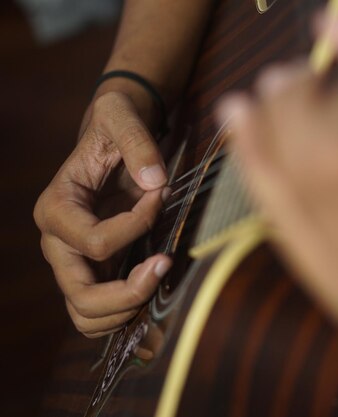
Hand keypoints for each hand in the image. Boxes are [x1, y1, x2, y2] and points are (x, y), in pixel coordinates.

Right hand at [34, 87, 171, 337]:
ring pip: (86, 315)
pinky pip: (98, 313)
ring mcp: (73, 261)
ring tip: (158, 280)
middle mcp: (57, 242)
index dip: (136, 226)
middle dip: (129, 291)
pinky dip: (123, 316)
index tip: (161, 195)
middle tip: (166, 265)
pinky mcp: (93, 270)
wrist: (113, 138)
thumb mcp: (122, 116)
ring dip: (125, 311)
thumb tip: (155, 182)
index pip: (95, 241)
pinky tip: (151, 292)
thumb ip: (137, 142)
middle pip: (81, 294)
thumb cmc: (114, 125)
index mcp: (56, 208)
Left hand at [216, 8, 337, 377]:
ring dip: (264, 144)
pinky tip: (245, 139)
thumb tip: (335, 26)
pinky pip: (287, 233)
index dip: (331, 111)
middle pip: (315, 184)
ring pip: (290, 208)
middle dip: (289, 118)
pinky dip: (262, 180)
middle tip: (289, 77)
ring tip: (254, 101)